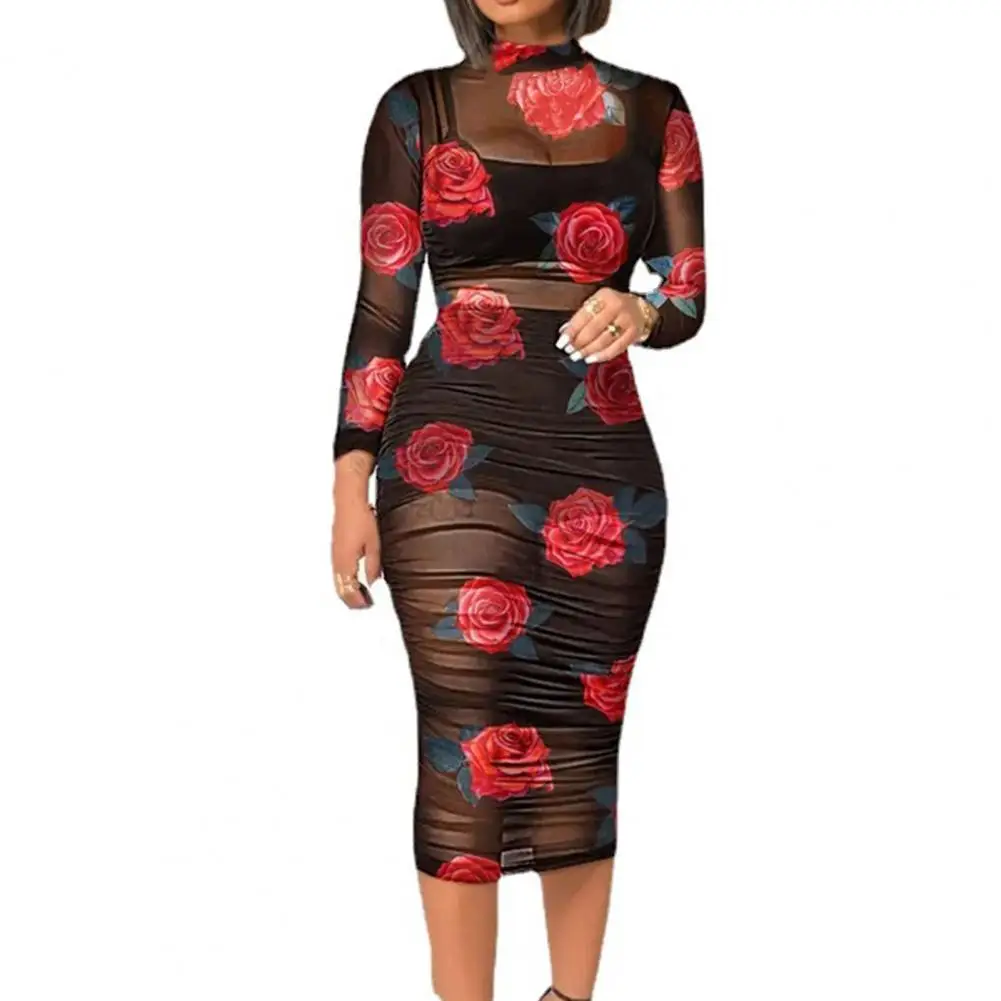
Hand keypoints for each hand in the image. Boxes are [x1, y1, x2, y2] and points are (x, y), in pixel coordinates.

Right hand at [331, 455, 379, 609]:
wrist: (348, 502)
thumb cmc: (361, 520)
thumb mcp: (373, 545)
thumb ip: (373, 566)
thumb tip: (372, 582)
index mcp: (345, 562)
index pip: (348, 591)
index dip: (358, 602)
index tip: (368, 606)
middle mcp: (336, 561)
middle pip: (341, 590)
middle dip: (352, 600)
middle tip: (366, 605)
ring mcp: (334, 556)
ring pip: (338, 583)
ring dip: (349, 592)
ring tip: (364, 595)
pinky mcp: (335, 551)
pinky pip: (338, 574)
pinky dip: (346, 582)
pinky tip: (356, 581)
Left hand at [556, 289, 653, 363]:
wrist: (641, 310)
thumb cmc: (614, 308)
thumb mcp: (597, 304)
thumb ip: (581, 317)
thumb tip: (564, 331)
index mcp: (604, 296)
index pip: (584, 315)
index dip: (571, 331)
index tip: (562, 342)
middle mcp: (617, 306)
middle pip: (594, 329)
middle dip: (579, 342)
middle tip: (570, 350)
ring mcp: (627, 320)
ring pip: (604, 340)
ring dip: (588, 350)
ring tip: (578, 356)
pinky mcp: (634, 333)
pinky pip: (615, 348)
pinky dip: (602, 355)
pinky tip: (592, 358)